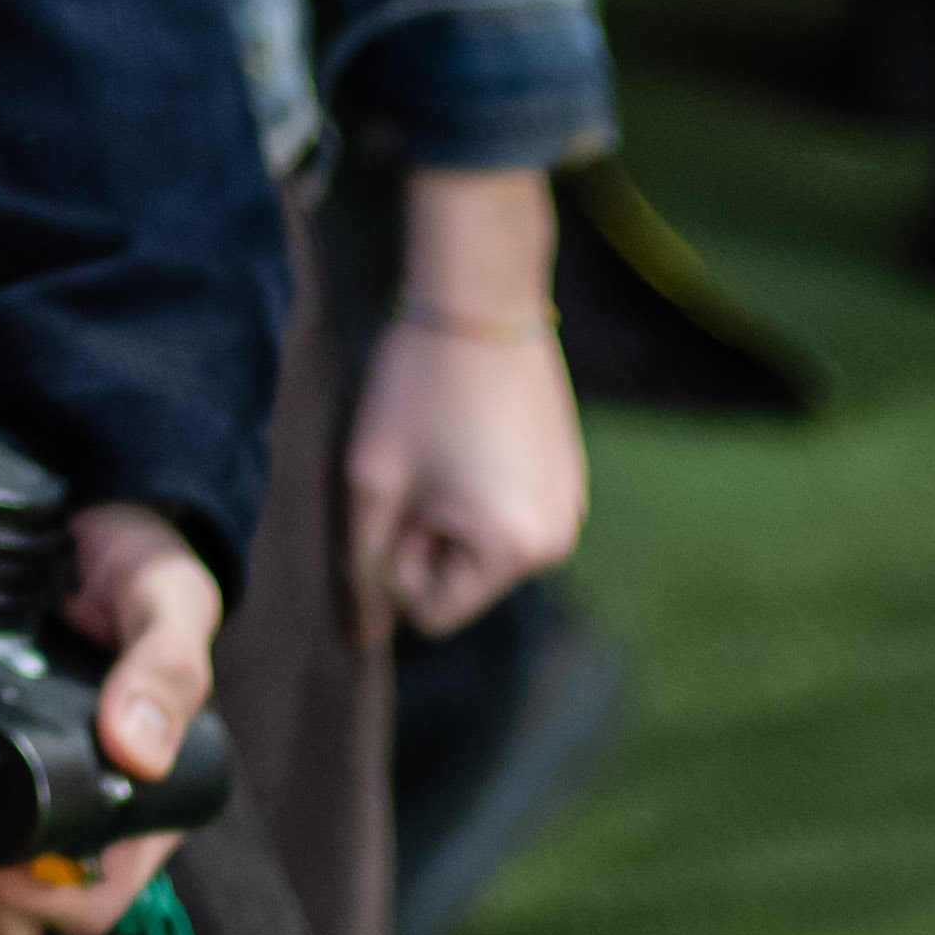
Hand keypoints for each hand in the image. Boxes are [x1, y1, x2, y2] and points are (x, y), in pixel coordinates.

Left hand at [0, 502, 220, 934]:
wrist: (89, 521)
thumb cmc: (144, 574)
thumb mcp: (169, 606)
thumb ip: (165, 670)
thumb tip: (138, 752)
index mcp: (141, 802)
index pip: (91, 903)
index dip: (43, 902)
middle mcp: (82, 806)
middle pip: (26, 906)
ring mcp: (27, 782)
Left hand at [341, 168, 587, 641]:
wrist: (479, 296)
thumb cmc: (417, 388)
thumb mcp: (372, 481)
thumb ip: (363, 566)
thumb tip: (364, 638)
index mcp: (512, 553)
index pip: (433, 613)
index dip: (396, 562)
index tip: (396, 496)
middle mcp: (558, 543)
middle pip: (462, 582)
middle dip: (426, 536)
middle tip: (414, 465)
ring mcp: (571, 507)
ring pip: (482, 547)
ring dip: (450, 512)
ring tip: (440, 444)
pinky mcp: (569, 475)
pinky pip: (508, 513)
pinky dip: (478, 489)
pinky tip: (466, 430)